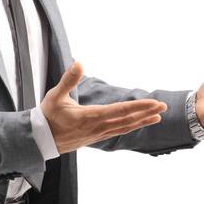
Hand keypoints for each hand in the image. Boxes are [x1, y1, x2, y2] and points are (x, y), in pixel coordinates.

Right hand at [40, 61, 169, 154]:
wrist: (40, 140)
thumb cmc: (47, 116)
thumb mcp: (55, 96)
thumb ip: (68, 80)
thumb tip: (78, 63)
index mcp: (90, 116)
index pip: (120, 110)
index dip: (139, 106)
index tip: (154, 103)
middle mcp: (98, 127)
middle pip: (127, 120)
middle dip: (146, 112)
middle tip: (164, 107)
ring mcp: (98, 134)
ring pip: (125, 127)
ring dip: (142, 121)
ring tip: (157, 117)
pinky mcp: (96, 137)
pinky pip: (118, 131)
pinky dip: (131, 127)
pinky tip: (138, 124)